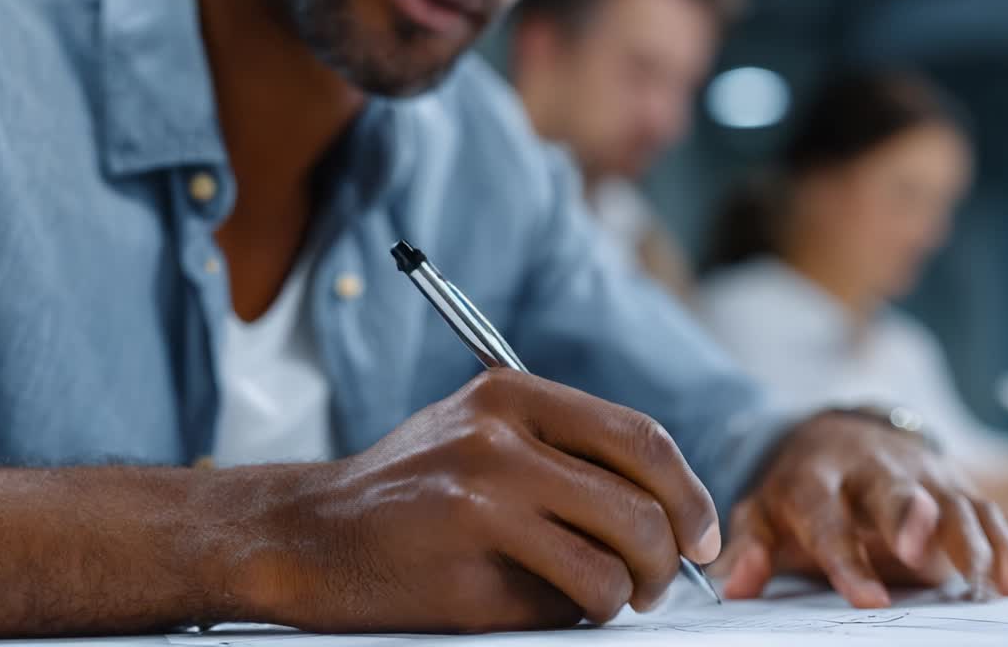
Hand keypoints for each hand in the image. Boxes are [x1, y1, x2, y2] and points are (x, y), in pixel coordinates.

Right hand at [216, 370, 719, 632]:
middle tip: (662, 581)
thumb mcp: (480, 435)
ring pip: (617, 556)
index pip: (640, 436)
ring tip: (609, 598)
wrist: (306, 532)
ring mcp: (482, 495)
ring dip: (630, 592)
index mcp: (512, 395)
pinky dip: (583, 612)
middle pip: (641, 499)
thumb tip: (666, 511)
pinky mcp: (466, 559)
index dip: (689, 492)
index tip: (701, 534)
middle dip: (671, 555)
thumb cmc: (406, 490)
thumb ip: (564, 453)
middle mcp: (500, 435)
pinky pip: (572, 595)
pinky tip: (556, 606)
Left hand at [716, 411, 1007, 607]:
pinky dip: (1005, 541)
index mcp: (816, 477)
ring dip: (975, 540)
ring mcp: (917, 470)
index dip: (846, 560)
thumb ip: (752, 545)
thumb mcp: (764, 510)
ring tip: (996, 585)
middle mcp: (871, 468)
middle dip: (910, 518)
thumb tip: (737, 587)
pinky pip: (985, 507)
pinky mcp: (952, 479)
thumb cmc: (799, 489)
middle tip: (922, 551)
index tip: (867, 600)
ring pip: (951, 499)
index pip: (827, 519)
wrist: (835, 434)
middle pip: (893, 490)